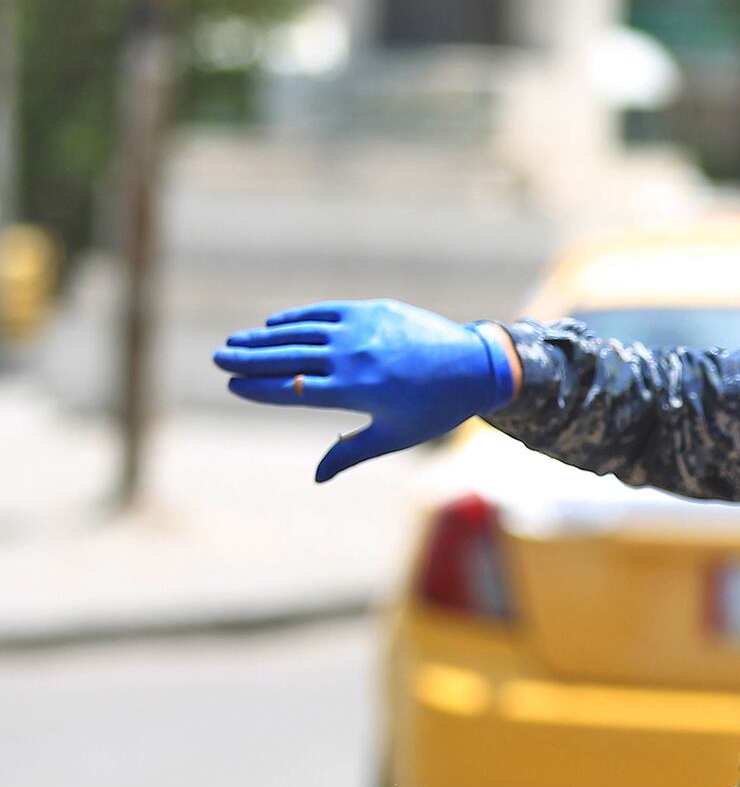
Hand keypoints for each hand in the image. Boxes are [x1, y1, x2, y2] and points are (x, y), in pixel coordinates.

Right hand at [213, 299, 516, 480]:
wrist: (474, 365)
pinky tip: (273, 324)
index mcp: (355, 391)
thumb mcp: (395, 437)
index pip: (293, 389)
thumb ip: (351, 452)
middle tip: (218, 359)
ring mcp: (360, 330)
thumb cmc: (435, 409)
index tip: (234, 386)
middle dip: (249, 359)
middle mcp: (352, 358)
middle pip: (288, 358)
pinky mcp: (370, 310)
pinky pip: (323, 312)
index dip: (260, 388)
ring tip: (235, 341)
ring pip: (300, 332)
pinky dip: (296, 318)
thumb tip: (316, 477)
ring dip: (264, 337)